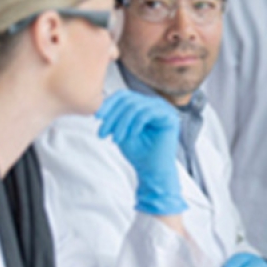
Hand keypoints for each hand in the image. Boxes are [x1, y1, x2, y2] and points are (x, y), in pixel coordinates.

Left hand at [96, 90, 186, 215]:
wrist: (152, 171)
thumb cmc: (137, 152)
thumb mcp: (120, 130)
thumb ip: (114, 115)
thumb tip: (99, 101)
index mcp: (143, 104)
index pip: (123, 95)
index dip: (108, 104)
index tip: (96, 118)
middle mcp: (155, 104)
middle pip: (128, 99)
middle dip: (112, 116)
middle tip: (102, 134)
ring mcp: (164, 109)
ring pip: (136, 106)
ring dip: (122, 123)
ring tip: (115, 139)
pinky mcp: (170, 117)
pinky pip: (147, 113)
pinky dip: (135, 125)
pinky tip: (130, 136)